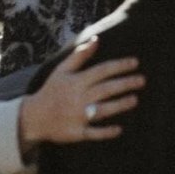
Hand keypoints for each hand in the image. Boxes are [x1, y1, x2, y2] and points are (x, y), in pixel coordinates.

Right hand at [17, 37, 143, 150]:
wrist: (32, 118)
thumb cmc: (51, 91)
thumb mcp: (61, 71)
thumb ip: (79, 55)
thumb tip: (97, 39)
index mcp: (76, 82)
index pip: (102, 71)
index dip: (119, 66)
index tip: (135, 62)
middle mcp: (77, 98)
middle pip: (106, 89)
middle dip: (125, 84)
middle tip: (142, 80)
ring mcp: (77, 116)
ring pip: (102, 110)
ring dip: (119, 105)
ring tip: (135, 99)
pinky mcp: (75, 133)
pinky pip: (92, 133)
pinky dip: (105, 132)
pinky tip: (119, 129)